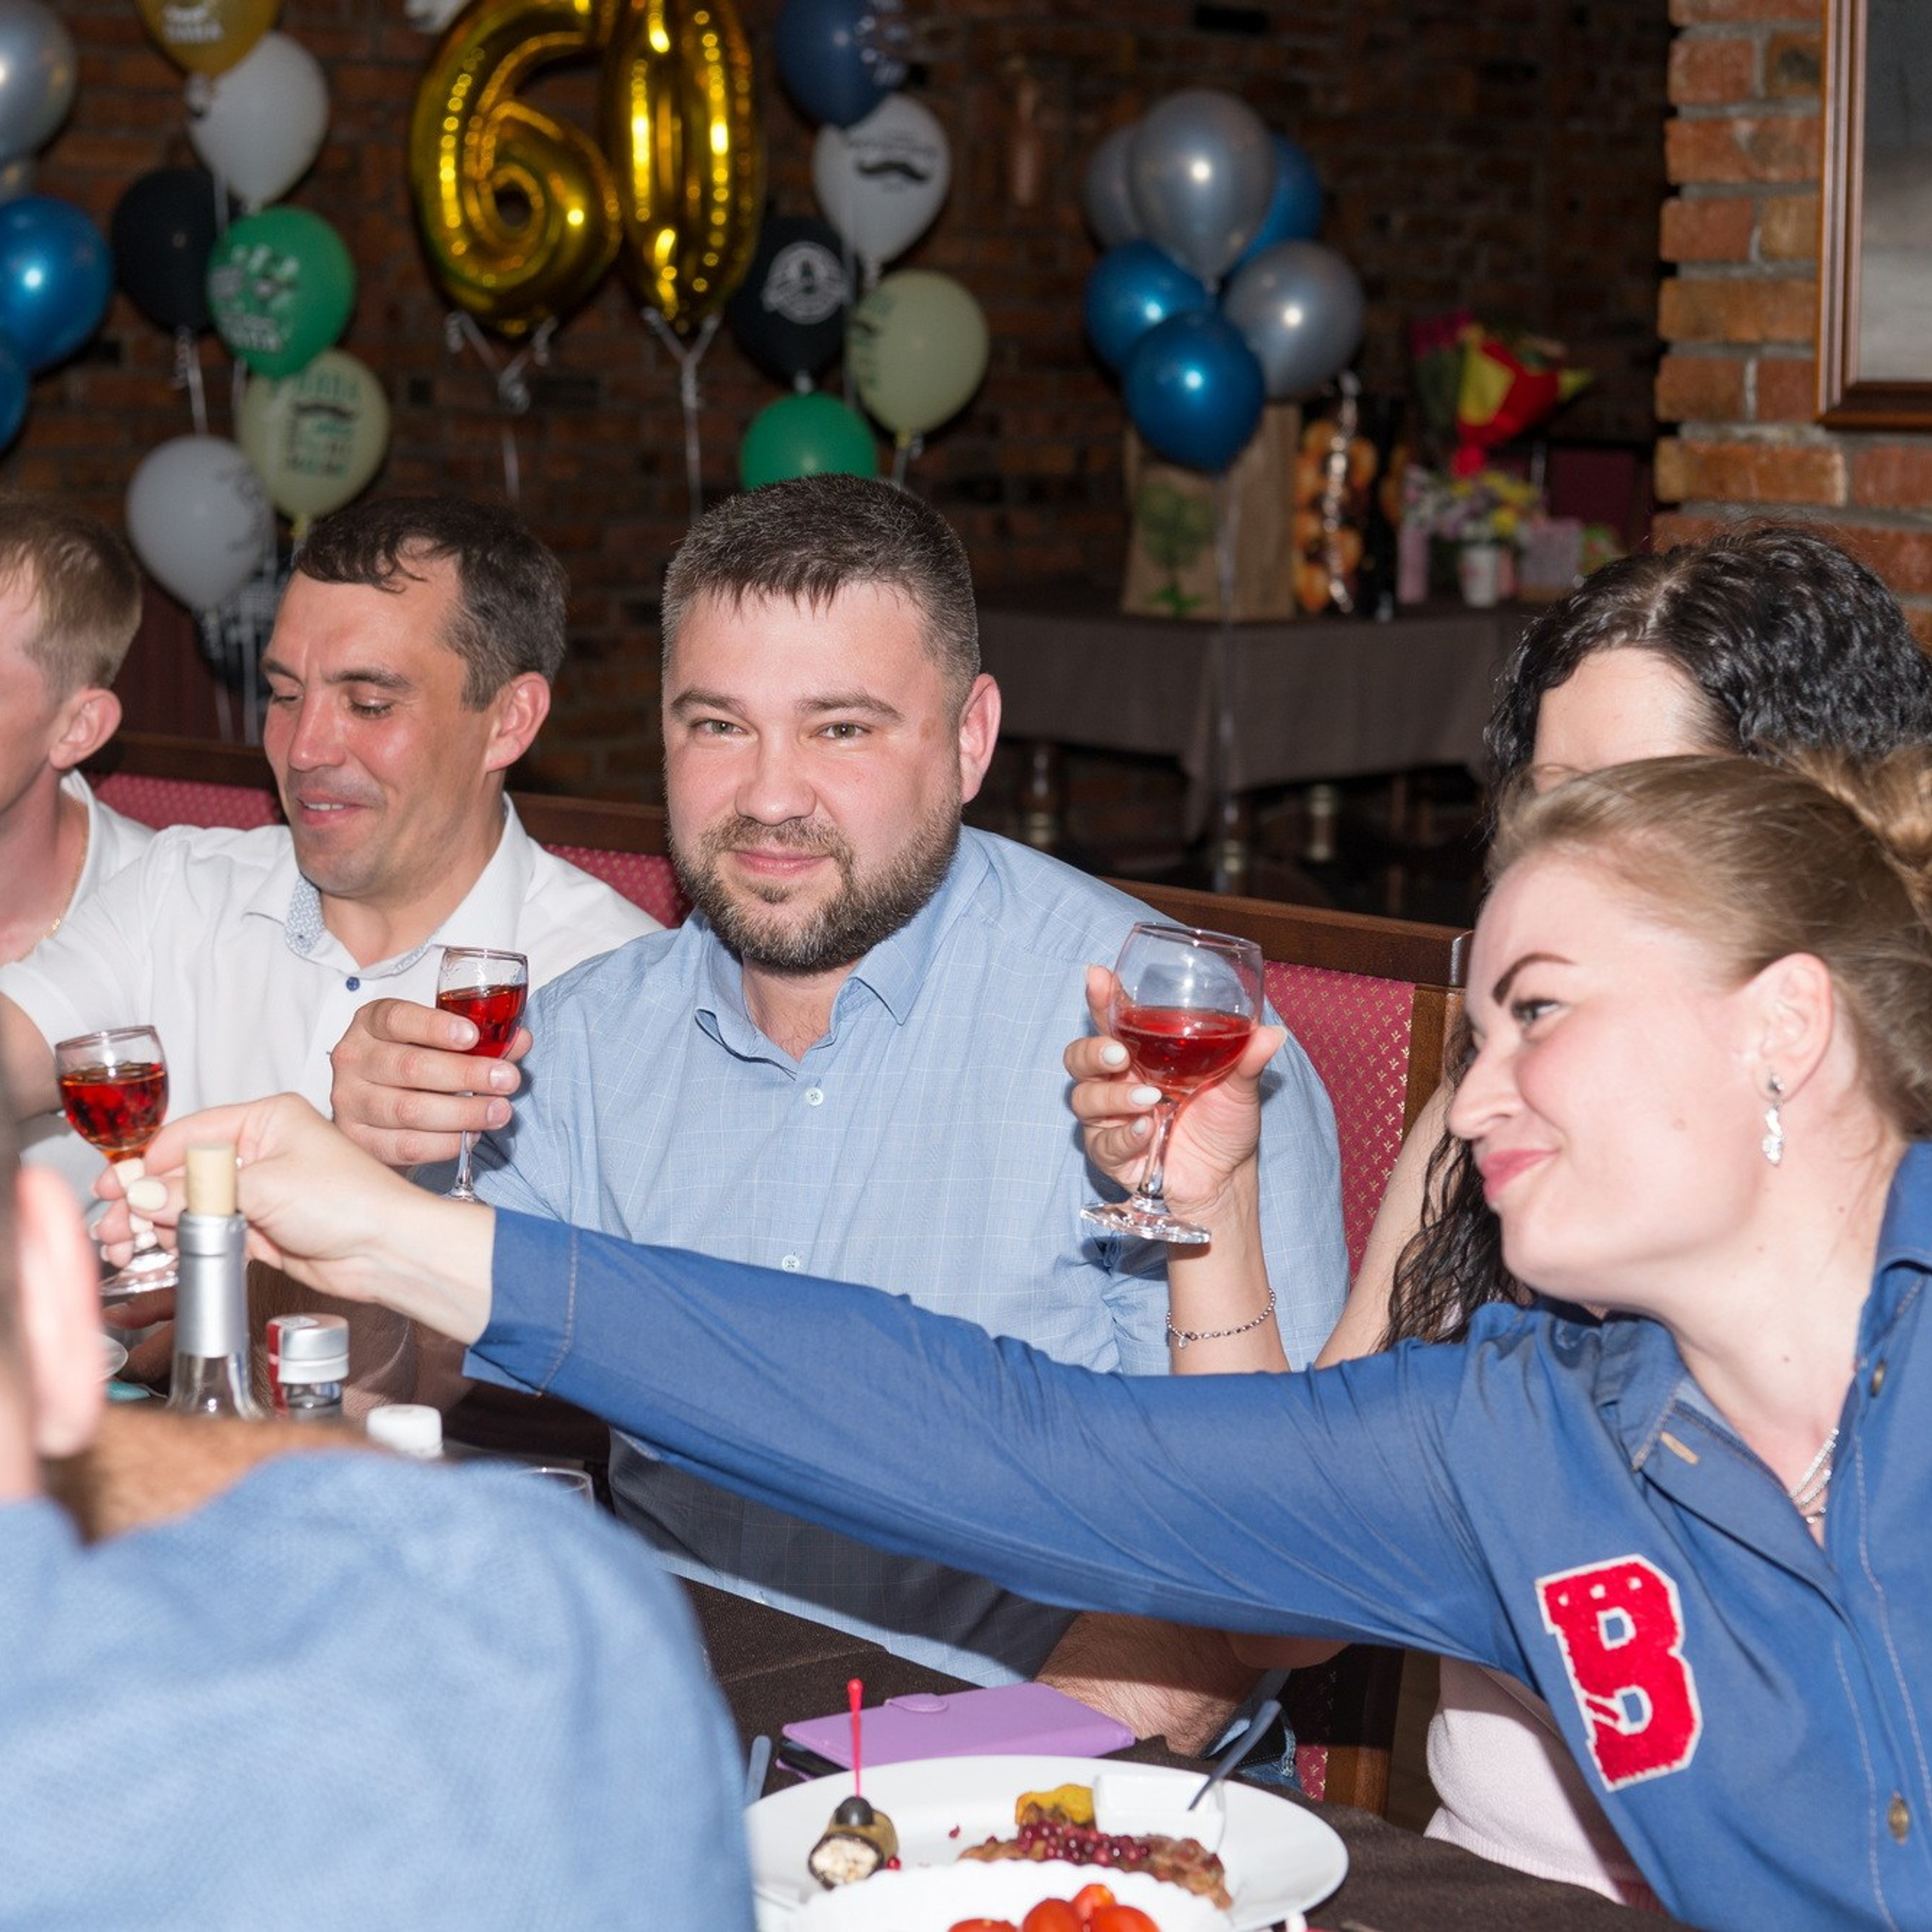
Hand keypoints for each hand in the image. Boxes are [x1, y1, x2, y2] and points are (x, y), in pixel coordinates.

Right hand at [94, 1096, 494, 1342]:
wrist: (389, 1251)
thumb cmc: (351, 1201)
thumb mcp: (268, 1187)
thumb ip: (200, 1192)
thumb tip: (142, 1195)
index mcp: (267, 1120)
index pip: (191, 1134)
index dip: (147, 1162)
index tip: (114, 1186)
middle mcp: (261, 1151)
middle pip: (184, 1172)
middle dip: (144, 1199)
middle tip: (112, 1226)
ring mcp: (260, 1190)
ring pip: (191, 1205)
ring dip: (155, 1226)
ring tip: (125, 1247)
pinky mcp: (261, 1227)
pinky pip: (208, 1231)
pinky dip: (180, 1243)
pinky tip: (154, 1256)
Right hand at [328, 998, 531, 1169]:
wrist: (378, 1110)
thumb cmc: (416, 1064)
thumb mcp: (441, 1041)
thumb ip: (482, 1038)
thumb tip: (519, 1040)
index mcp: (371, 1023)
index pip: (398, 1018)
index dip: (435, 1026)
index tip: (472, 1036)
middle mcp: (354, 1059)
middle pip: (410, 1067)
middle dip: (466, 1074)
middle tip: (507, 1079)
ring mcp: (350, 1101)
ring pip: (409, 1110)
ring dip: (463, 1113)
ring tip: (499, 1111)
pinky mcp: (358, 1140)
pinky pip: (406, 1146)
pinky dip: (445, 1143)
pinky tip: (471, 1136)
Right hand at [1065, 966, 1277, 1220]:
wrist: (1226, 1179)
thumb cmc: (1225, 1124)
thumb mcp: (1240, 1088)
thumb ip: (1248, 1058)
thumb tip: (1273, 1034)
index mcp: (1142, 1054)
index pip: (1111, 1020)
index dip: (1099, 997)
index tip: (1097, 976)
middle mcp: (1119, 1082)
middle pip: (1079, 1057)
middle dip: (1092, 1051)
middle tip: (1118, 1054)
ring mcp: (1111, 1119)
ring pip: (1084, 1099)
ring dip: (1113, 1098)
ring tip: (1150, 1100)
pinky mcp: (1112, 1153)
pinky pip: (1102, 1142)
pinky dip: (1124, 1136)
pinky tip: (1147, 1132)